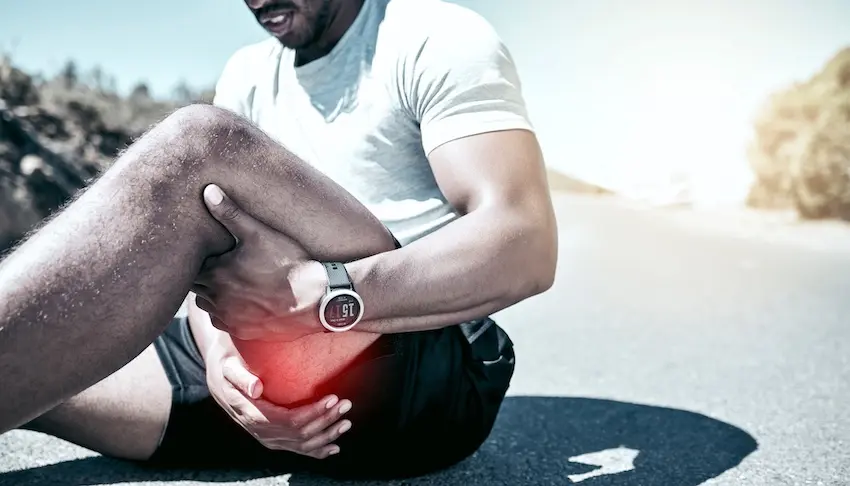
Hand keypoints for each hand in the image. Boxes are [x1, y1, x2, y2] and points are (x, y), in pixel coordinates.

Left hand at [194, 184, 326, 340]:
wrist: (316, 300)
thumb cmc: (289, 263)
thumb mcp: (259, 233)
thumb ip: (230, 213)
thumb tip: (207, 191)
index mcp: (215, 274)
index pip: (190, 266)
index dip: (197, 257)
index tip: (207, 250)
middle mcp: (216, 299)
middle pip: (195, 287)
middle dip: (203, 276)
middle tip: (218, 264)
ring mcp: (229, 318)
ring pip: (205, 306)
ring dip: (211, 295)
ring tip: (228, 282)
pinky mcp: (242, 331)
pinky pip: (222, 323)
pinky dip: (226, 312)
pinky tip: (240, 301)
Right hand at [205, 334, 353, 457]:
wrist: (219, 378)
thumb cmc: (227, 366)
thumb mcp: (228, 366)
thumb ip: (241, 377)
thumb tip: (256, 388)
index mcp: (251, 414)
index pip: (288, 420)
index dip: (312, 412)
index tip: (331, 398)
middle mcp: (259, 430)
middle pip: (300, 433)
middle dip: (325, 421)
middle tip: (345, 404)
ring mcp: (267, 437)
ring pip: (301, 444)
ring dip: (326, 435)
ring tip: (346, 422)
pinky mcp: (273, 438)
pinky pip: (297, 449)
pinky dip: (317, 450)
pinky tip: (333, 447)